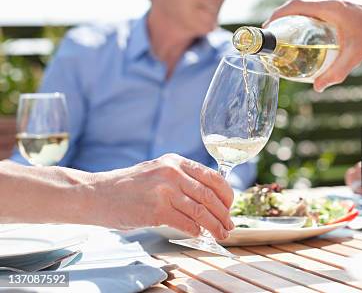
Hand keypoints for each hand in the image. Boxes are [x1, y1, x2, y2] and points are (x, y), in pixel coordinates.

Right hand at [91, 154, 233, 238]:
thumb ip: (181, 179)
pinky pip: (185, 223)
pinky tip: (199, 235)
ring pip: (200, 211)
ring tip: (221, 234)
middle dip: (223, 213)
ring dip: (214, 226)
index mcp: (176, 161)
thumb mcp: (158, 171)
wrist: (97, 193)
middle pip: (209, 195)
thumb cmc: (128, 186)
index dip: (226, 194)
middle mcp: (172, 173)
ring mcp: (164, 191)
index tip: (229, 206)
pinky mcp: (155, 210)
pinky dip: (196, 231)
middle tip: (229, 226)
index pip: (212, 177)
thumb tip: (209, 197)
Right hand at [266, 0, 361, 91]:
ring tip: (282, 37)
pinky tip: (301, 33)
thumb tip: (318, 87)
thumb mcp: (355, 55)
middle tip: (271, 38)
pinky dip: (302, 18)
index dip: (277, 15)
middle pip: (295, 6)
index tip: (267, 28)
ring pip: (304, 7)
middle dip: (280, 19)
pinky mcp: (336, 4)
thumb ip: (337, 72)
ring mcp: (332, 0)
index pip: (295, 6)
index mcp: (329, 7)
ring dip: (291, 18)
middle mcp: (328, 0)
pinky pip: (312, 8)